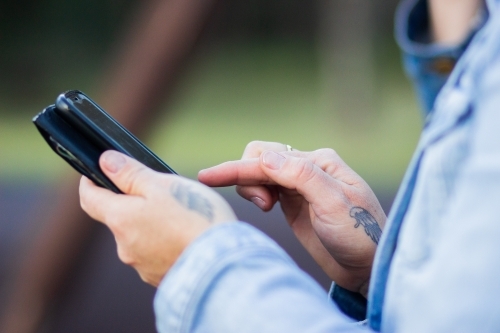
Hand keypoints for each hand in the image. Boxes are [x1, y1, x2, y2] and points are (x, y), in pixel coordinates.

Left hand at [79, 151, 235, 286]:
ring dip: (153, 225)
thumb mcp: (164, 186)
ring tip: (184, 217)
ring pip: (140, 237)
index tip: (96, 172)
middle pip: (120, 218)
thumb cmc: (195, 220)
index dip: (90, 182)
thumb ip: (131, 173)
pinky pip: (157, 255)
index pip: (89, 198)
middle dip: (134, 203)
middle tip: (163, 192)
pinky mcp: (161, 278)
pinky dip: (167, 244)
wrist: (223, 266)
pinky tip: (189, 238)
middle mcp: (125, 247)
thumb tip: (105, 161)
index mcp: (121, 219)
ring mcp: (143, 266)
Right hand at [198, 141, 385, 296]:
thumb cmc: (361, 236)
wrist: (368, 266)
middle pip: (260, 157)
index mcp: (319, 162)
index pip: (270, 159)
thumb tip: (266, 157)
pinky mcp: (292, 202)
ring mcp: (298, 185)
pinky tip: (265, 206)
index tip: (208, 177)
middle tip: (263, 205)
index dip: (237, 168)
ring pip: (259, 171)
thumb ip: (302, 177)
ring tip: (266, 207)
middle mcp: (307, 168)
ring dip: (251, 184)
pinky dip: (255, 192)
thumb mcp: (335, 205)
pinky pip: (264, 187)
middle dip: (246, 175)